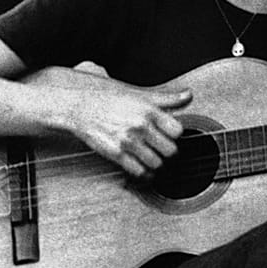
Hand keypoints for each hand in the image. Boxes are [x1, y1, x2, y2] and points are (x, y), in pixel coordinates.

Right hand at [75, 79, 193, 178]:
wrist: (78, 104)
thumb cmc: (107, 96)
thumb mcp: (138, 93)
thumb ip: (165, 98)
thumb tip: (188, 95)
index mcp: (148, 110)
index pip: (177, 131)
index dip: (175, 134)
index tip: (170, 135)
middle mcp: (140, 126)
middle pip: (170, 150)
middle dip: (168, 151)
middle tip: (163, 149)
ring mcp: (128, 141)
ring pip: (157, 163)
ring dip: (158, 164)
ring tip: (154, 159)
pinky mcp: (116, 154)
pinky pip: (139, 171)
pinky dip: (145, 174)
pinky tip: (144, 170)